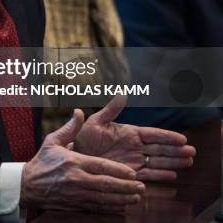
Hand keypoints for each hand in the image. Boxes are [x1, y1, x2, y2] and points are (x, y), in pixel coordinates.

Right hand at [21, 109, 143, 212]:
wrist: (27, 185)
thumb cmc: (42, 161)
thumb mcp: (53, 141)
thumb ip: (70, 128)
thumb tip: (79, 111)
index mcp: (73, 161)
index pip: (101, 166)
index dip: (119, 170)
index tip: (133, 172)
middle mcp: (76, 178)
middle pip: (107, 184)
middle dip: (126, 186)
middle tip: (141, 187)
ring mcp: (76, 193)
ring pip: (105, 198)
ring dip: (123, 198)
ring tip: (137, 197)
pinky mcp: (75, 204)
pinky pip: (97, 207)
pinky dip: (112, 207)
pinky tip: (122, 205)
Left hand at [74, 96, 195, 181]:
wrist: (76, 157)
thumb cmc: (84, 138)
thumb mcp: (96, 122)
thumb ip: (111, 110)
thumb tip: (122, 93)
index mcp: (129, 133)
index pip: (153, 134)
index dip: (168, 137)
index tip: (182, 138)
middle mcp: (135, 147)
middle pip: (160, 148)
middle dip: (176, 150)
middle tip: (192, 152)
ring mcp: (134, 160)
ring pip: (158, 161)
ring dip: (173, 162)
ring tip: (188, 162)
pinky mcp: (130, 173)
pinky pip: (148, 174)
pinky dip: (160, 175)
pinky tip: (172, 176)